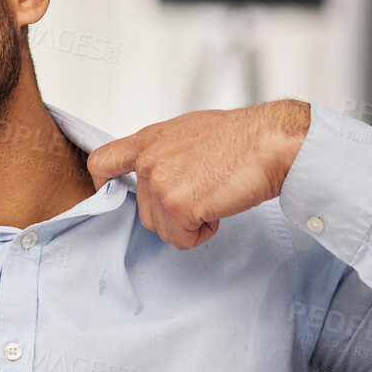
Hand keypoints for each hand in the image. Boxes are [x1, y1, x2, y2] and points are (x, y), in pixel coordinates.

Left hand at [87, 100, 310, 249]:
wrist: (270, 142)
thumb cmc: (241, 137)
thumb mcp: (188, 132)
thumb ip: (163, 153)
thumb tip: (157, 172)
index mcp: (148, 140)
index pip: (102, 162)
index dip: (103, 185)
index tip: (113, 195)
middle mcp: (148, 160)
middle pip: (144, 212)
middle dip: (173, 213)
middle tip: (204, 192)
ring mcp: (160, 183)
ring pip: (162, 229)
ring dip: (190, 223)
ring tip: (214, 194)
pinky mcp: (177, 205)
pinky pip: (182, 239)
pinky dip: (203, 232)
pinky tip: (219, 207)